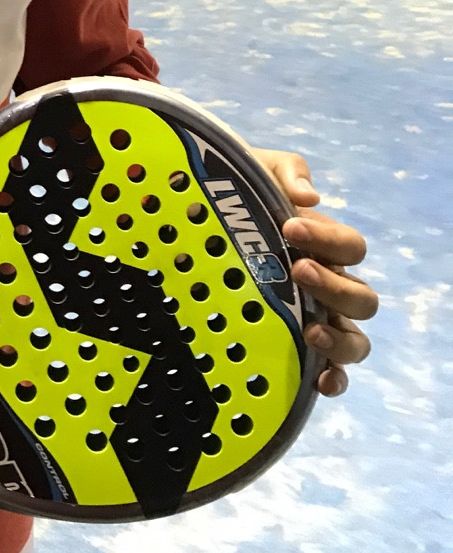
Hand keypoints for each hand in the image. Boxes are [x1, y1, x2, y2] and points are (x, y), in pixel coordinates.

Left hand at [250, 148, 377, 397]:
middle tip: (297, 270)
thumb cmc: (232, 197)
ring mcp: (314, 320)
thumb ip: (284, 172)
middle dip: (334, 287)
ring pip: (355, 341)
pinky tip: (319, 380)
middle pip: (362, 298)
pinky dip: (334, 378)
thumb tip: (308, 196)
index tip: (290, 228)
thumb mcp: (256, 172)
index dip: (329, 240)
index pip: (350, 248)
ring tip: (309, 329)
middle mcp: (326, 287)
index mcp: (322, 248)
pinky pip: (330, 372)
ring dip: (340, 339)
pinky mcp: (294, 349)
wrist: (191, 223)